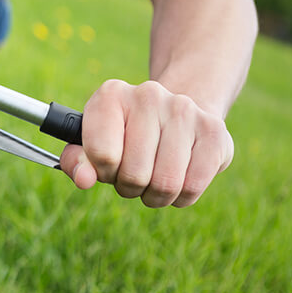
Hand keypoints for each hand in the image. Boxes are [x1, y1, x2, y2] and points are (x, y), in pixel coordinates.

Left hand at [59, 79, 233, 206]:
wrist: (175, 115)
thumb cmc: (124, 138)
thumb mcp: (91, 144)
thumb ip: (77, 162)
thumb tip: (84, 180)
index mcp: (110, 95)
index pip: (101, 154)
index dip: (103, 172)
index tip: (108, 165)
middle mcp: (148, 95)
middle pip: (134, 174)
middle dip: (129, 187)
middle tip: (132, 174)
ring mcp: (185, 110)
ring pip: (166, 184)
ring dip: (154, 196)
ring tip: (152, 178)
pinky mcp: (214, 132)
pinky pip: (192, 188)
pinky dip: (180, 197)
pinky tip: (177, 177)